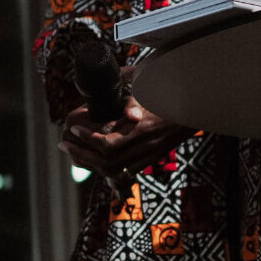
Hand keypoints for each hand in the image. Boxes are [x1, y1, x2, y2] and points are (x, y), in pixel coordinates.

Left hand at [58, 69, 194, 183]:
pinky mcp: (151, 160)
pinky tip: (92, 160)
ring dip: (90, 163)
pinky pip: (124, 173)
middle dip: (82, 155)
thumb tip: (118, 90)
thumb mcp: (150, 87)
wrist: (196, 108)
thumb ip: (132, 93)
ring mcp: (150, 155)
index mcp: (144, 128)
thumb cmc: (171, 94)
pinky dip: (104, 169)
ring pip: (114, 171)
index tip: (72, 127)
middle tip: (64, 143)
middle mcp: (147, 146)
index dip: (88, 138)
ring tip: (73, 152)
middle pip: (108, 162)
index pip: (109, 143)